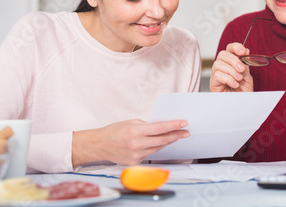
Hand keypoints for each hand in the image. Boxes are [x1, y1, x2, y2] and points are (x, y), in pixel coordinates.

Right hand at [72, 119, 188, 167]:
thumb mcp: (130, 122)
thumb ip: (146, 125)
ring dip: (167, 141)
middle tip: (186, 132)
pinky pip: (150, 154)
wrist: (99, 145)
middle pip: (162, 140)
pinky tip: (160, 143)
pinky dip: (155, 147)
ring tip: (176, 136)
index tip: (183, 123)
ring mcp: (136, 155)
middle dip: (176, 135)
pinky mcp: (135, 162)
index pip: (160, 128)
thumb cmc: (114, 131)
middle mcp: (136, 144)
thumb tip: (161, 126)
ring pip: (157, 148)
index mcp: (135, 131)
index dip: (173, 126)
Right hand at [209, 42, 253, 91]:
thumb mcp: (247, 77)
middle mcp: (222, 68)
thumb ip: (245, 64)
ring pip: (218, 64)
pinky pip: (217, 75)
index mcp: (231, 64)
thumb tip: (246, 50)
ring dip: (231, 71)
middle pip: (222, 54)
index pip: (229, 49)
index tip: (243, 51)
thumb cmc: (243, 94)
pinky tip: (234, 85)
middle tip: (241, 69)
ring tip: (238, 79)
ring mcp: (216, 75)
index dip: (235, 47)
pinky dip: (228, 79)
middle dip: (233, 60)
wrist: (242, 107)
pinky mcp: (213, 84)